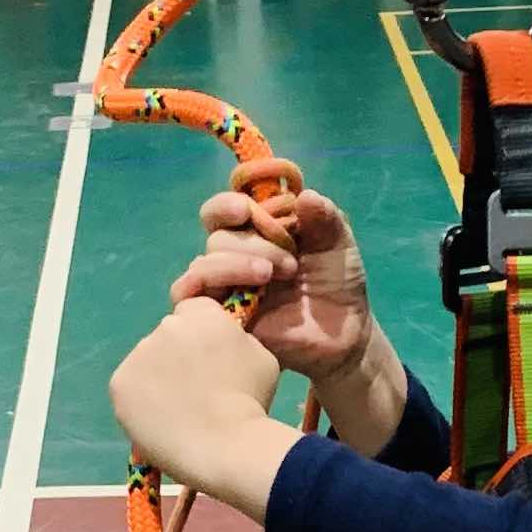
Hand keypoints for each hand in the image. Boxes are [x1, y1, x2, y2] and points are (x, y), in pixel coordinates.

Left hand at [110, 294, 287, 502]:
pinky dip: (140, 402)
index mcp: (202, 314)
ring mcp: (139, 354)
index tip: (208, 362)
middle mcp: (166, 326)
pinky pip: (130, 388)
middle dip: (178, 356)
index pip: (194, 311)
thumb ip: (235, 340)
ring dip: (158, 379)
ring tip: (177, 412)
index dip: (201, 336)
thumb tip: (220, 346)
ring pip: (147, 362)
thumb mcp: (260, 355)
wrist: (224, 445)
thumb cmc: (251, 402)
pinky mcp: (120, 383)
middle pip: (168, 336)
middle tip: (194, 392)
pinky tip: (159, 421)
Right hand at [172, 182, 372, 384]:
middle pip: (217, 236)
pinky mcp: (220, 316)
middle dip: (253, 243)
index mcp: (259, 231)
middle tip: (290, 264)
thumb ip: (326, 217)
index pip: (224, 210)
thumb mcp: (339, 244)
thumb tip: (306, 194)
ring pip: (203, 263)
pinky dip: (203, 285)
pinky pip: (188, 294)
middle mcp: (236, 255)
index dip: (227, 205)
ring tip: (273, 276)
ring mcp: (226, 287)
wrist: (343, 337)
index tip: (244, 209)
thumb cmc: (337, 285)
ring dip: (235, 264)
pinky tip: (237, 292)